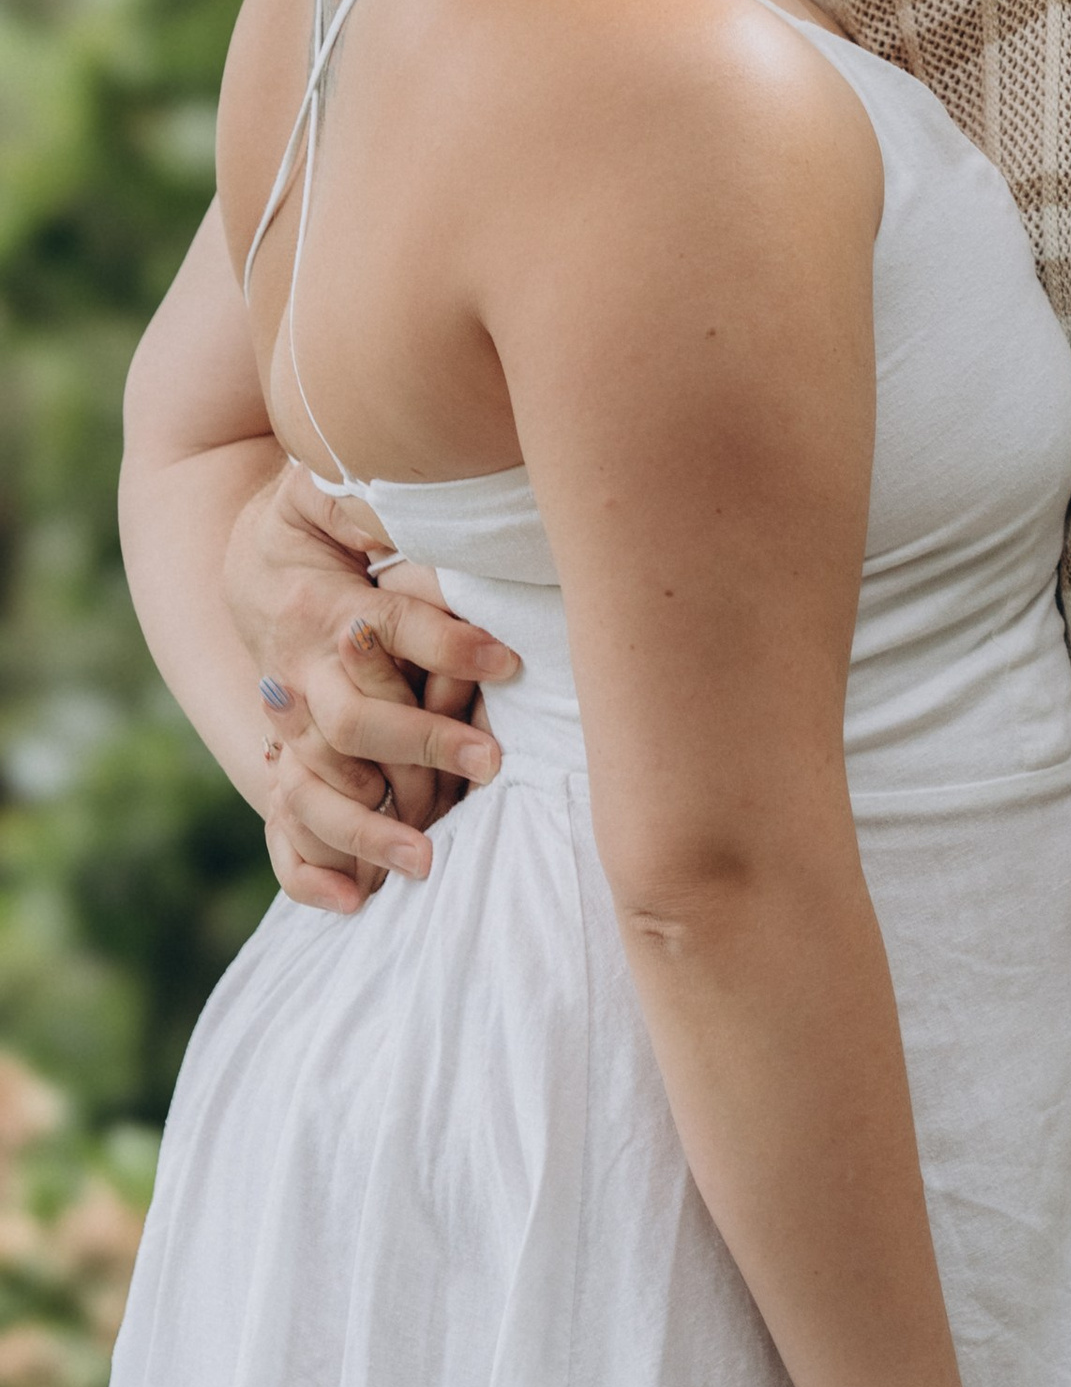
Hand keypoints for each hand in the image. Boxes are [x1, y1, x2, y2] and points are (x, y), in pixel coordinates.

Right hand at [226, 467, 518, 912]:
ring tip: (429, 859)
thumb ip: (368, 492)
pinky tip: (353, 901)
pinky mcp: (287, 762)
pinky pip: (284, 830)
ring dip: (369, 827)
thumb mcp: (326, 490)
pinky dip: (308, 871)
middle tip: (492, 762)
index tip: (507, 662)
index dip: (447, 644)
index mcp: (322, 604)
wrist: (247, 566)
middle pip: (356, 721)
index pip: (392, 627)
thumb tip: (405, 485)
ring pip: (317, 787)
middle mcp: (298, 672)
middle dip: (424, 744)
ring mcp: (288, 727)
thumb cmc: (312, 523)